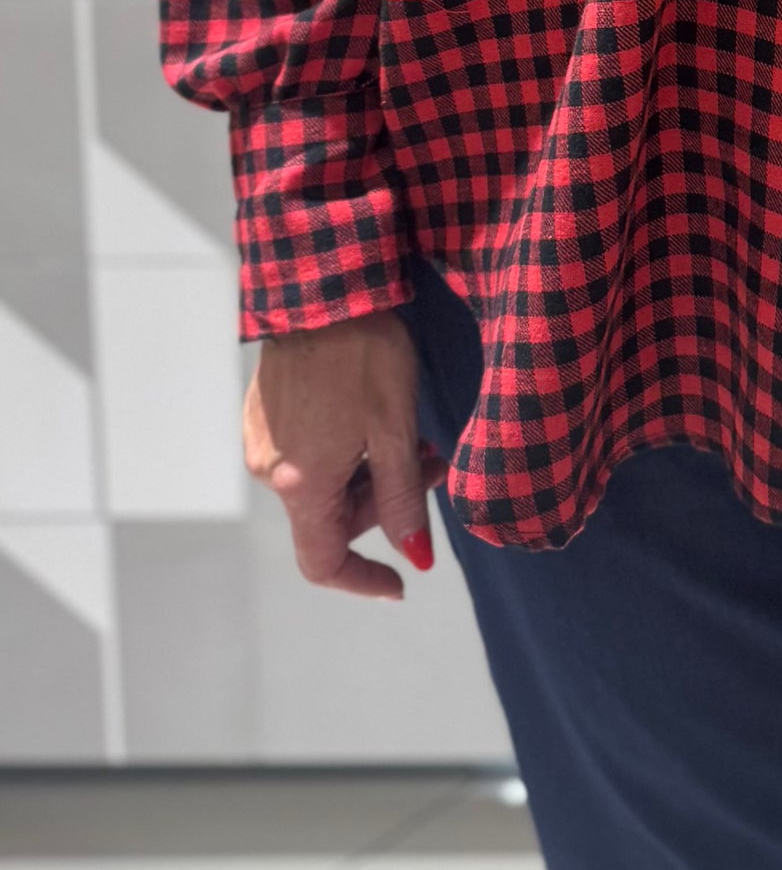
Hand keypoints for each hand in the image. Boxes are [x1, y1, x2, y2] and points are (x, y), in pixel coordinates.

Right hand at [243, 308, 446, 600]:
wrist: (321, 288)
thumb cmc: (362, 354)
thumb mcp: (395, 431)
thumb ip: (403, 500)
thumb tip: (416, 555)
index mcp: (299, 484)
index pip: (323, 564)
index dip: (363, 580)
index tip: (402, 579)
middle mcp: (269, 471)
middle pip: (331, 519)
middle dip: (385, 503)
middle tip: (431, 463)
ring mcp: (262, 442)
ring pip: (324, 485)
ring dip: (370, 473)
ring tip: (412, 434)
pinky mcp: (264, 416)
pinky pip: (307, 456)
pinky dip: (346, 452)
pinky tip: (375, 418)